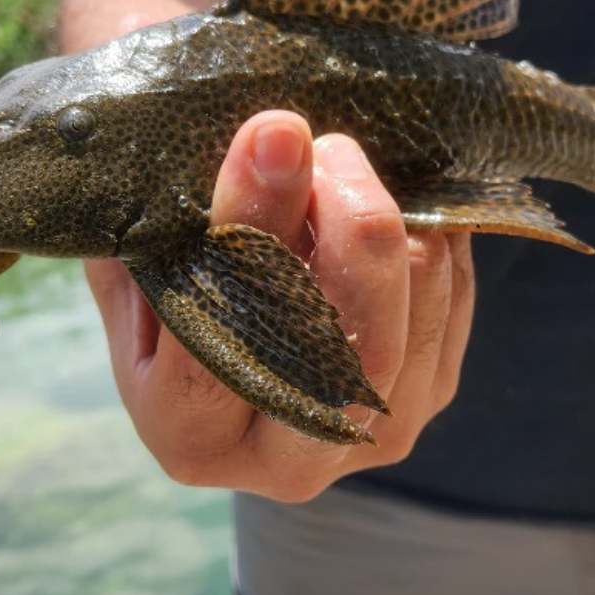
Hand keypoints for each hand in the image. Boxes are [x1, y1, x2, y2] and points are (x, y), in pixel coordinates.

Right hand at [84, 110, 475, 501]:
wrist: (226, 309)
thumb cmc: (165, 271)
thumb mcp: (142, 251)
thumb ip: (173, 221)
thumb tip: (263, 146)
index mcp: (188, 435)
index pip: (226, 334)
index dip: (252, 226)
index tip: (273, 131)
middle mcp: (283, 463)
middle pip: (349, 352)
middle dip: (351, 226)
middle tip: (329, 145)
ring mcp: (370, 438)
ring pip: (416, 312)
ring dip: (392, 215)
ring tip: (338, 162)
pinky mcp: (429, 394)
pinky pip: (453, 295)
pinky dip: (429, 231)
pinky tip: (385, 196)